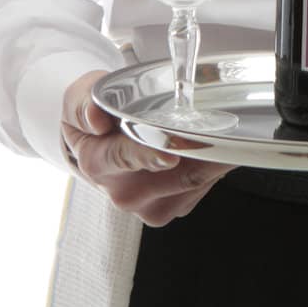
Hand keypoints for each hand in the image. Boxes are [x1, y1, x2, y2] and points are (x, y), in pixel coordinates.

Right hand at [60, 69, 235, 226]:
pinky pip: (201, 187)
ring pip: (193, 181)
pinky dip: (212, 167)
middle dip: (202, 150)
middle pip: (173, 174)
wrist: (99, 143)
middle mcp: (122, 191)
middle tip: (226, 128)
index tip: (172, 152)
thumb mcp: (80, 97)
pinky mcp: (169, 209)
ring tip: (227, 132)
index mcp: (98, 163)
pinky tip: (210, 147)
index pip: (126, 158)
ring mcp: (147, 205)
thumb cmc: (95, 116)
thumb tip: (96, 118)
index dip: (151, 154)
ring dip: (215, 157)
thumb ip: (84, 103)